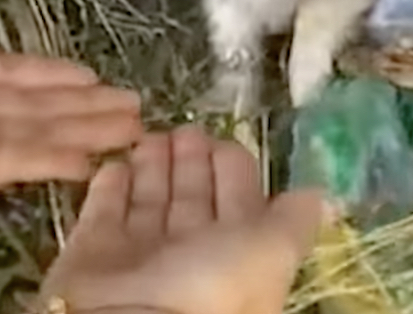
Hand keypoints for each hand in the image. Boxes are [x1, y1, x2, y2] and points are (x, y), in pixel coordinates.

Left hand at [0, 0, 141, 188]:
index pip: (13, 76)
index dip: (54, 77)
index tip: (94, 77)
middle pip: (37, 110)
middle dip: (88, 110)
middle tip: (139, 107)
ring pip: (38, 136)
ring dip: (86, 136)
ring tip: (136, 131)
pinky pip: (15, 161)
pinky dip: (53, 164)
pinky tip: (90, 164)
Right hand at [40, 127, 325, 313]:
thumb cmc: (216, 284)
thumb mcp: (275, 249)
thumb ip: (294, 220)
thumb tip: (321, 197)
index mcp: (236, 249)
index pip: (236, 195)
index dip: (232, 166)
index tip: (221, 138)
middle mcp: (188, 251)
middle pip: (191, 195)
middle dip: (190, 160)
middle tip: (184, 128)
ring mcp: (138, 253)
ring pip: (148, 199)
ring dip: (152, 166)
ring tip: (150, 135)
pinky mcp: (92, 253)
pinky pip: (101, 212)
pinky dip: (109, 186)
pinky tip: (116, 162)